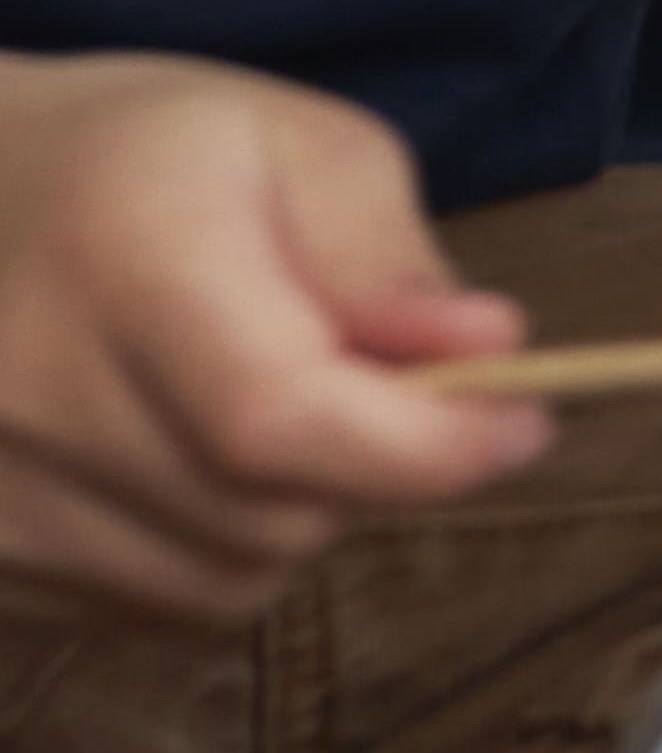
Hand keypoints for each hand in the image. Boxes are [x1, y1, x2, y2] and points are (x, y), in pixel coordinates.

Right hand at [0, 54, 543, 625]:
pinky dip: (209, 552)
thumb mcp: (289, 143)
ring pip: (220, 586)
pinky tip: (190, 458)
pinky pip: (147, 609)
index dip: (424, 447)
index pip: (279, 419)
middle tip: (378, 389)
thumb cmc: (140, 158)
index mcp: (118, 260)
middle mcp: (28, 394)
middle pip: (267, 519)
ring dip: (293, 518)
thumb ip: (387, 256)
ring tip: (265, 409)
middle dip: (369, 469)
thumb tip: (489, 354)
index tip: (521, 424)